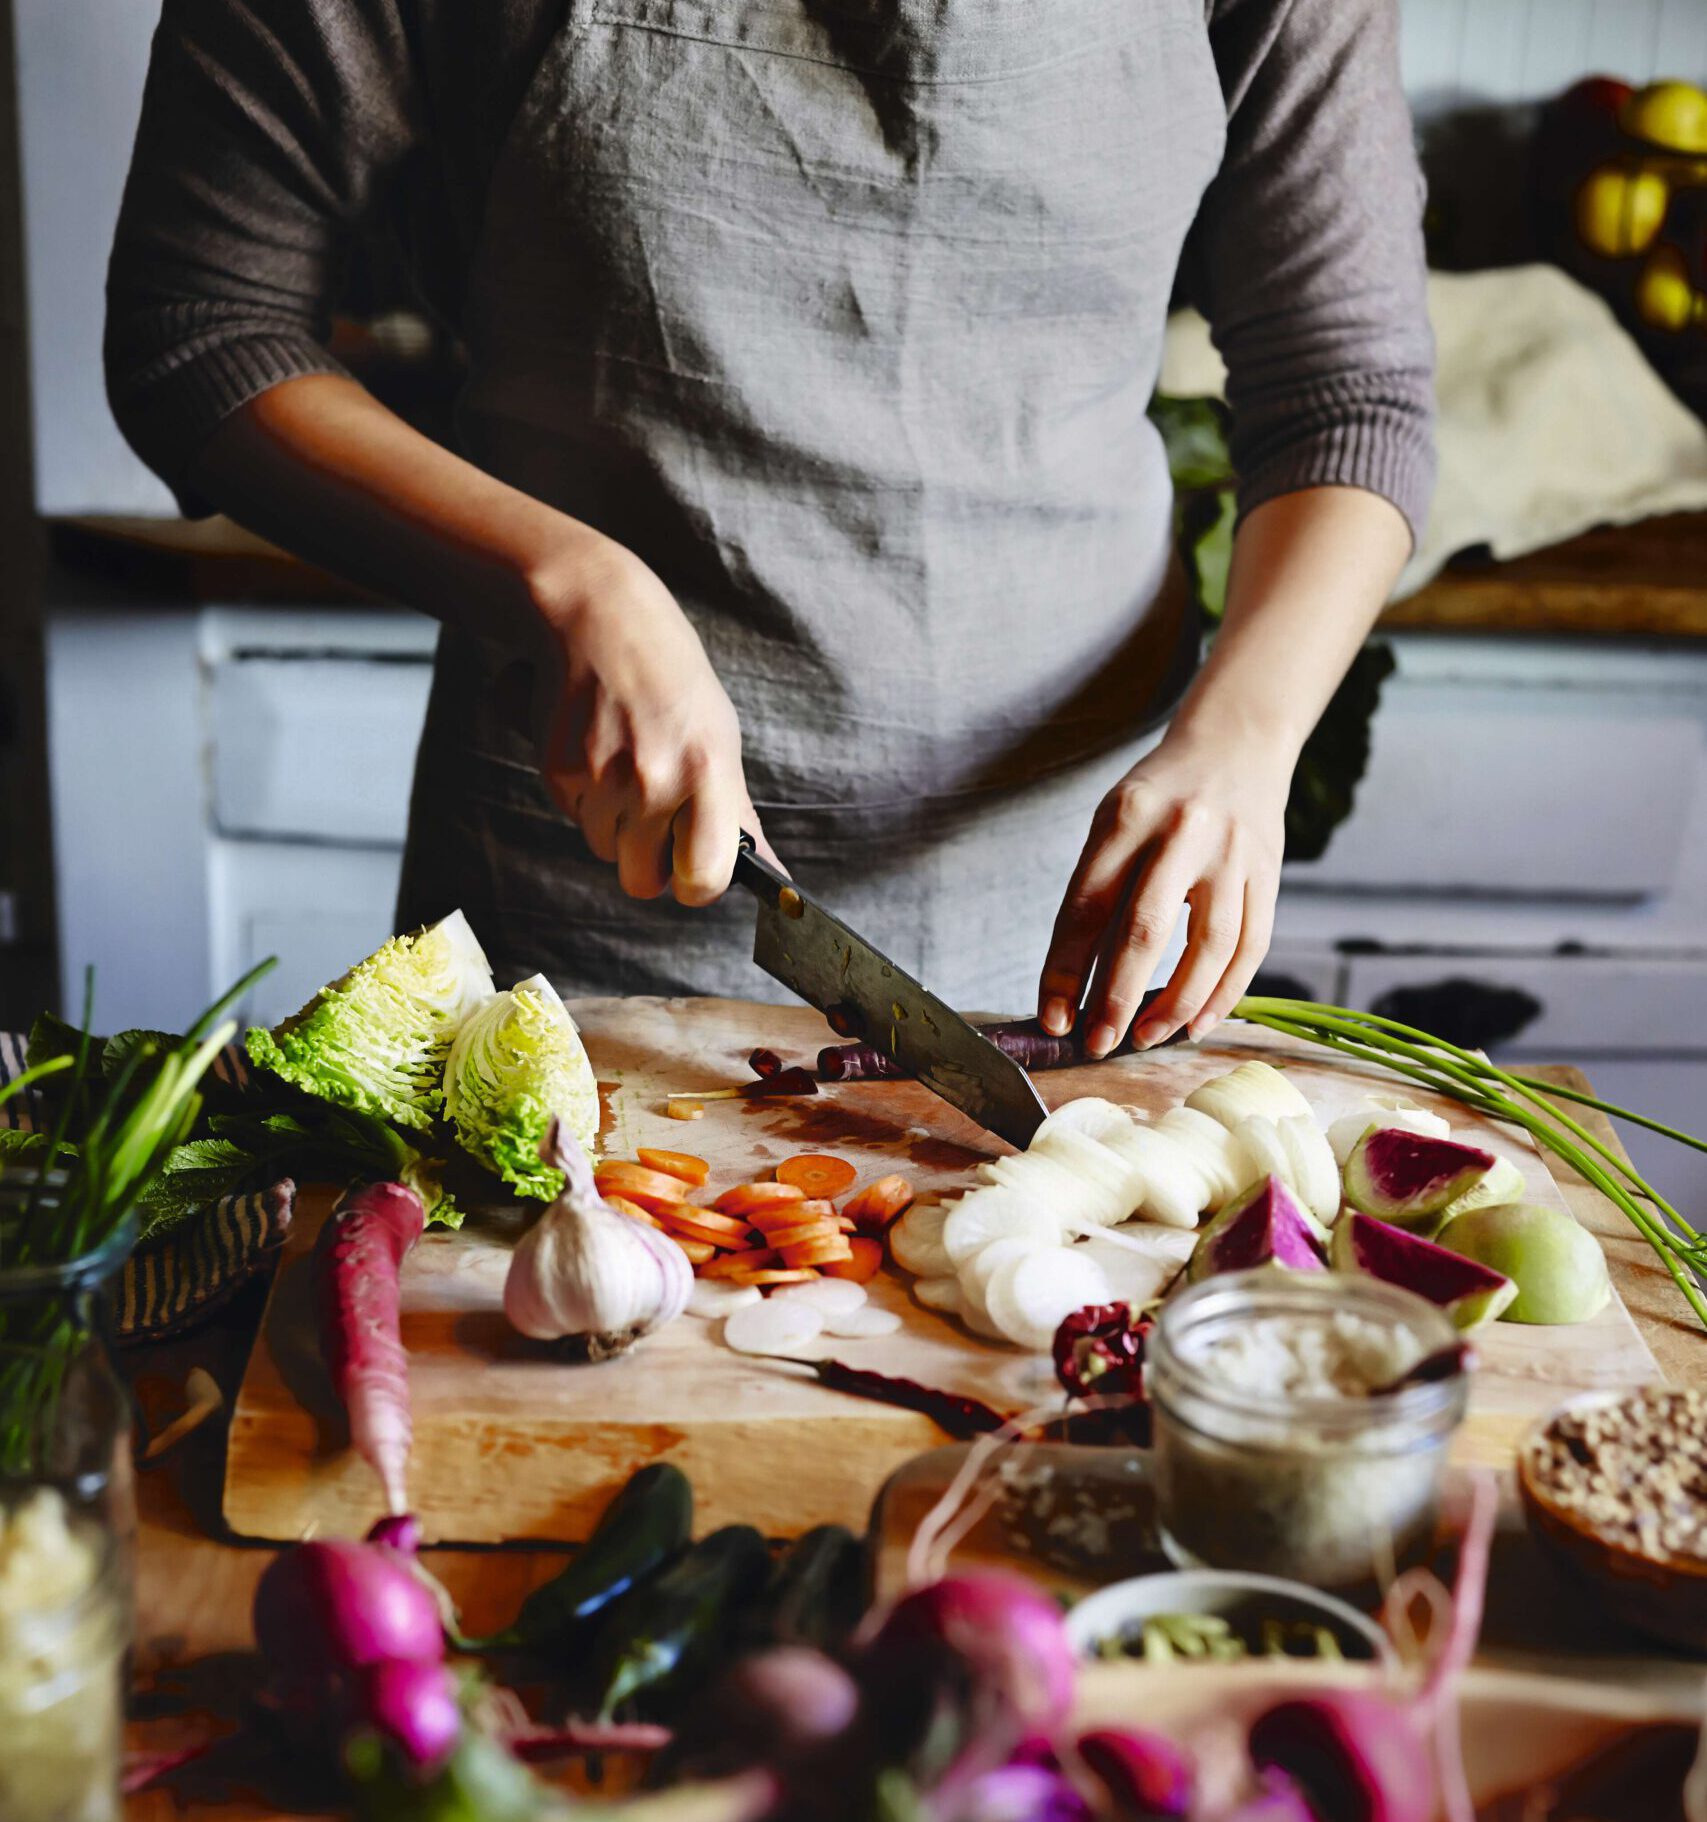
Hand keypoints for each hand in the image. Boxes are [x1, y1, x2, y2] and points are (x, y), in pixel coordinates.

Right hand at [529, 532, 774, 904]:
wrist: (599, 615)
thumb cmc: (672, 679)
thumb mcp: (719, 736)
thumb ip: (736, 812)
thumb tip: (774, 877)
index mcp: (710, 770)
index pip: (704, 878)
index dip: (695, 885)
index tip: (691, 873)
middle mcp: (656, 778)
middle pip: (641, 882)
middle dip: (645, 862)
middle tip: (652, 816)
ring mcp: (603, 776)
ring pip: (603, 848)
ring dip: (611, 821)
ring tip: (622, 760)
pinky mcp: (558, 770)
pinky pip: (572, 814)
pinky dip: (581, 793)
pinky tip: (594, 745)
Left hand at [1037, 727, 1289, 1056]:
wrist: (1235, 746)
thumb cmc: (1159, 796)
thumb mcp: (1114, 822)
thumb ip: (1096, 891)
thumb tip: (1074, 983)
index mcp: (1126, 818)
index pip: (1086, 907)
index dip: (1065, 970)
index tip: (1052, 1017)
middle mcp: (1181, 834)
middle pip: (1145, 930)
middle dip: (1114, 997)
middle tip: (1096, 1044)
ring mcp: (1232, 855)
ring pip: (1208, 947)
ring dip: (1175, 1004)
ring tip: (1145, 1038)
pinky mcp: (1269, 875)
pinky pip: (1250, 948)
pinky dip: (1224, 993)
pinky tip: (1196, 1023)